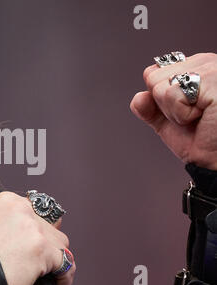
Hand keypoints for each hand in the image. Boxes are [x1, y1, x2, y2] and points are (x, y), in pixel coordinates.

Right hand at [0, 191, 74, 284]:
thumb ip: (9, 223)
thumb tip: (26, 233)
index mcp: (7, 200)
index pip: (35, 212)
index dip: (38, 231)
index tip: (38, 243)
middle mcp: (22, 209)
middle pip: (50, 226)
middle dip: (47, 245)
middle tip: (41, 261)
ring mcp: (34, 228)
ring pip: (60, 243)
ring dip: (55, 259)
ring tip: (49, 273)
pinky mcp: (43, 249)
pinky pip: (66, 263)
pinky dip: (63, 276)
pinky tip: (56, 283)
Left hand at [130, 53, 216, 169]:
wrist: (215, 159)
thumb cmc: (201, 139)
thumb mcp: (166, 121)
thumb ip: (148, 107)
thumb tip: (139, 97)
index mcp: (195, 65)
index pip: (153, 73)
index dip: (161, 100)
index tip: (185, 110)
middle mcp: (205, 62)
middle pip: (153, 78)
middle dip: (166, 105)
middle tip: (193, 116)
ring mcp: (211, 69)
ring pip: (160, 88)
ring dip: (175, 111)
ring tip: (199, 116)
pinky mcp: (213, 81)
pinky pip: (172, 96)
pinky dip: (182, 114)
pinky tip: (204, 116)